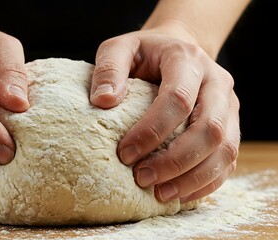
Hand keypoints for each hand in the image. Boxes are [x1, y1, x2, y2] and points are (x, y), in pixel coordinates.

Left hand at [90, 29, 239, 202]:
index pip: (178, 99)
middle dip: (175, 160)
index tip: (124, 154)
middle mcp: (216, 82)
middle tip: (142, 178)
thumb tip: (103, 101)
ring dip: (193, 177)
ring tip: (160, 194)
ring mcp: (229, 106)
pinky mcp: (231, 126)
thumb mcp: (120, 48)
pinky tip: (180, 194)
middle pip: (209, 128)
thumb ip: (109, 69)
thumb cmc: (144, 54)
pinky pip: (229, 160)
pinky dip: (207, 182)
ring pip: (225, 149)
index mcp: (188, 60)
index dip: (152, 131)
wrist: (176, 49)